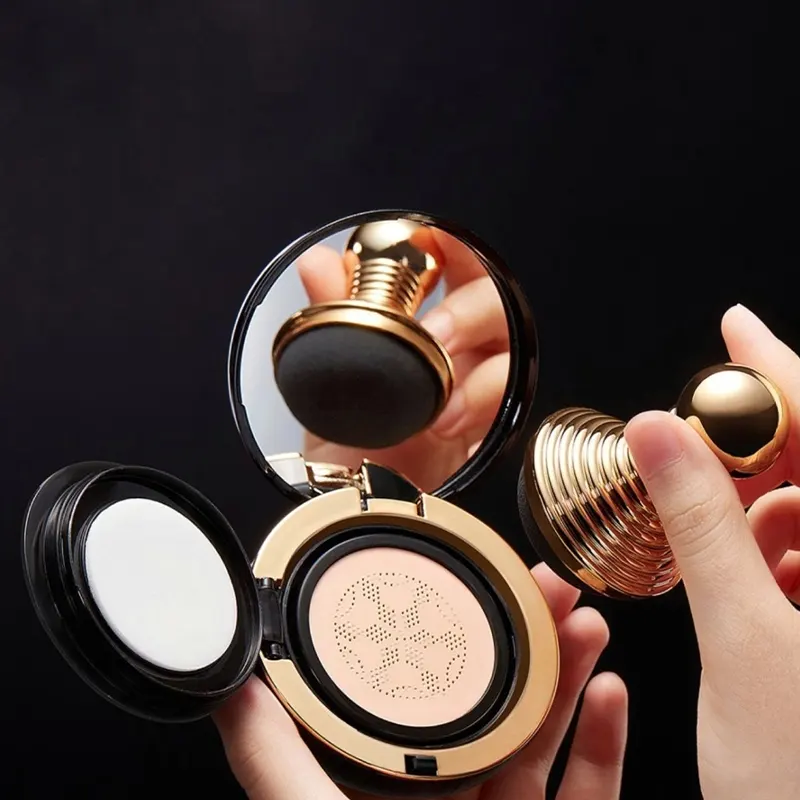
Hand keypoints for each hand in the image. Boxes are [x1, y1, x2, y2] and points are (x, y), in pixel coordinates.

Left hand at [213, 563, 626, 799]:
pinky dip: (604, 747)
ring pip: (548, 742)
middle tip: (544, 587)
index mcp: (393, 797)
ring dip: (572, 677)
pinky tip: (610, 695)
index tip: (473, 587)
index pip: (425, 700)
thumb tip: (229, 683)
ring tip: (584, 624)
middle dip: (526, 641)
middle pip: (496, 708)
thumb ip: (270, 762)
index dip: (452, 639)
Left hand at [294, 229, 509, 490]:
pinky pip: (509, 392)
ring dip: (477, 357)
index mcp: (414, 324)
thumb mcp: (325, 380)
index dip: (448, 245)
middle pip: (490, 295)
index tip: (432, 242)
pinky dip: (482, 398)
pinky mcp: (490, 423)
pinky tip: (447, 419)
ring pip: (508, 340)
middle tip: (435, 333)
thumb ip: (329, 318)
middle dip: (467, 306)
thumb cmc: (344, 445)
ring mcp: (474, 382)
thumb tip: (319, 263)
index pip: (448, 264)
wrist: (359, 511)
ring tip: (440, 381)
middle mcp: (451, 348)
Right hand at [625, 305, 799, 799]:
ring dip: (756, 508)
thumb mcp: (739, 640)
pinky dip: (768, 549)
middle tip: (688, 447)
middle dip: (751, 448)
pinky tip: (747, 575)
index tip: (736, 327)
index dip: (776, 370)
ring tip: (717, 533)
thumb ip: (698, 525)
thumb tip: (657, 435)